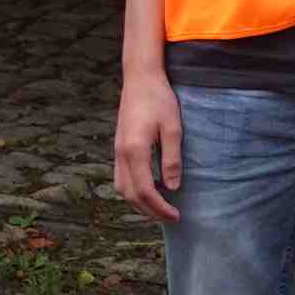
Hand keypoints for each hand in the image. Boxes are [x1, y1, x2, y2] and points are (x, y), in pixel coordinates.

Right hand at [112, 69, 185, 224]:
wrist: (140, 78)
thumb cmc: (159, 99)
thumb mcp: (173, 128)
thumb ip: (172, 159)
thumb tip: (173, 187)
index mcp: (135, 151)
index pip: (145, 191)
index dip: (160, 208)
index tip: (176, 215)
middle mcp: (121, 154)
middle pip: (130, 195)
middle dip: (150, 211)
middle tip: (171, 216)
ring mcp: (117, 150)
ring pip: (122, 188)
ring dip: (139, 203)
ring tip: (160, 206)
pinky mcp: (119, 146)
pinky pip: (121, 177)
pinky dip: (133, 190)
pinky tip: (149, 188)